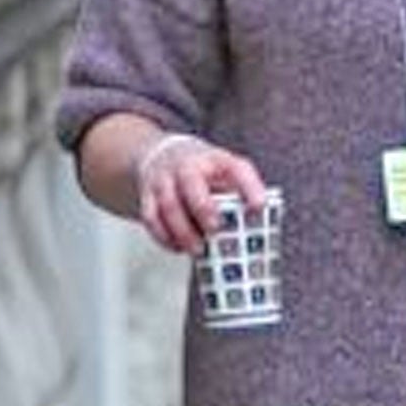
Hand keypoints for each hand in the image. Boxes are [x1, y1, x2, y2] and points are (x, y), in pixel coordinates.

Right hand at [132, 132, 268, 255]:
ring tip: (198, 250)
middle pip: (191, 182)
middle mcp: (187, 165)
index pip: (237, 168)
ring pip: (168, 204)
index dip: (250, 186)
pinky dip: (164, 236)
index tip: (260, 206)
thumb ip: (239, 193)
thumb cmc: (202, 171)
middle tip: (215, 229)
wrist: (160, 155)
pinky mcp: (146, 195)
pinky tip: (178, 247)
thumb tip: (256, 225)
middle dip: (203, 208)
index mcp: (216, 159)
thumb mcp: (225, 172)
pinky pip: (151, 217)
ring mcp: (164, 179)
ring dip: (183, 231)